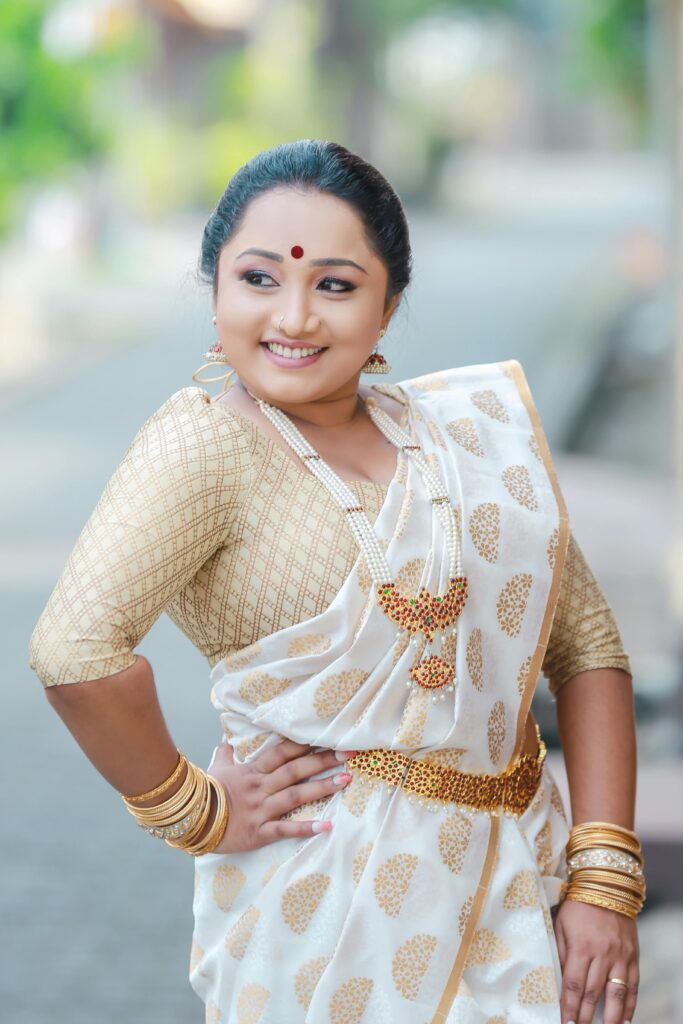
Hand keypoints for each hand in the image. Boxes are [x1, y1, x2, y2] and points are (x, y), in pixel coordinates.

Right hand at [205, 737, 354, 852]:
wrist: (188, 819)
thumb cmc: (205, 793)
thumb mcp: (216, 769)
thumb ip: (225, 754)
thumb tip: (226, 739)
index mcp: (252, 770)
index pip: (282, 752)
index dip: (305, 743)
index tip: (327, 737)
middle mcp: (260, 787)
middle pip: (295, 770)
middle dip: (323, 761)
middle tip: (348, 754)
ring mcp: (260, 809)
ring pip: (295, 795)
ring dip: (322, 787)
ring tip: (345, 780)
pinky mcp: (259, 831)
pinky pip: (285, 828)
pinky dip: (306, 828)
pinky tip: (327, 826)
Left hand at [554, 898, 638, 1023]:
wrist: (607, 886)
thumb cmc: (578, 906)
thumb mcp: (561, 924)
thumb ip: (560, 952)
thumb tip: (559, 980)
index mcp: (581, 946)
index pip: (574, 985)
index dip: (570, 1007)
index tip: (566, 1023)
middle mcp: (603, 954)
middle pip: (593, 993)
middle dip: (586, 1017)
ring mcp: (621, 957)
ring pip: (616, 994)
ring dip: (610, 1018)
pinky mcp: (633, 957)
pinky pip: (633, 986)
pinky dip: (629, 1005)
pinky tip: (624, 1019)